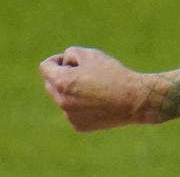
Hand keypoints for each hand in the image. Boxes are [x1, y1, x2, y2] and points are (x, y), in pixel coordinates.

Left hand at [39, 47, 160, 131]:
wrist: (134, 100)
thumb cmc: (113, 74)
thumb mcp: (92, 54)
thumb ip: (71, 54)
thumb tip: (63, 64)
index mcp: (62, 82)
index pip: (45, 67)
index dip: (58, 60)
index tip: (73, 61)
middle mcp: (61, 101)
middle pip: (51, 84)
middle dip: (63, 76)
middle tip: (85, 72)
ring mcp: (69, 115)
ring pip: (63, 99)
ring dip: (72, 91)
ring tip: (97, 88)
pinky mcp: (79, 126)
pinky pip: (73, 112)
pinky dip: (81, 105)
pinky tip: (100, 102)